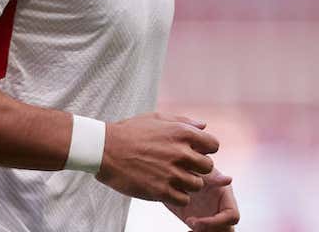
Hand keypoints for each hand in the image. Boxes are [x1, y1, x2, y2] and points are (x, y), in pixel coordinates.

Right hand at [95, 112, 219, 206]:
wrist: (104, 150)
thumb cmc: (130, 132)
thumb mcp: (157, 118)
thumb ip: (183, 122)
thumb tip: (204, 126)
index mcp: (182, 133)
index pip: (213, 145)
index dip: (205, 150)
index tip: (194, 153)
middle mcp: (180, 152)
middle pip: (208, 167)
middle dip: (197, 168)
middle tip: (182, 167)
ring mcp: (171, 173)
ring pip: (197, 185)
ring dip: (187, 183)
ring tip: (173, 179)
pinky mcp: (161, 191)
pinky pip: (184, 200)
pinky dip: (178, 196)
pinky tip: (166, 188)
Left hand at [167, 167, 239, 230]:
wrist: (172, 174)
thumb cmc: (189, 167)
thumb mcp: (200, 170)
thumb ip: (214, 176)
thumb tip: (229, 179)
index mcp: (225, 196)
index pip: (232, 216)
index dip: (217, 222)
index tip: (195, 221)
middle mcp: (220, 208)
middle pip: (228, 229)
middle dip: (211, 230)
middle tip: (190, 223)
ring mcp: (211, 217)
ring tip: (190, 225)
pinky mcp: (201, 222)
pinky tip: (188, 231)